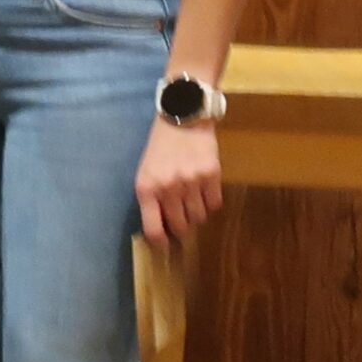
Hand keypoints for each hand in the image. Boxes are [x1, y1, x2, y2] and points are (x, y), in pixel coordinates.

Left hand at [134, 117, 223, 251]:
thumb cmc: (160, 146)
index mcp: (147, 188)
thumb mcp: (146, 171)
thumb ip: (151, 198)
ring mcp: (191, 182)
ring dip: (197, 213)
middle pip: (180, 227)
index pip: (153, 229)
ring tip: (193, 199)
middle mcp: (168, 188)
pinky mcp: (211, 175)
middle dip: (182, 227)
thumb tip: (162, 229)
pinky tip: (205, 189)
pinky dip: (211, 201)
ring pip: (199, 217)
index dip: (161, 242)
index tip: (166, 244)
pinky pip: (215, 204)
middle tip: (183, 220)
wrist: (183, 116)